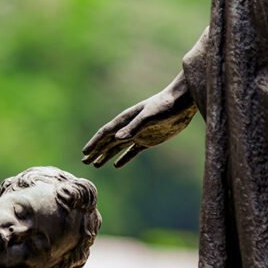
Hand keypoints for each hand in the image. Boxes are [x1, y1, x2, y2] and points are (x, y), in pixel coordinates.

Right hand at [82, 73, 197, 167]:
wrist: (183, 102)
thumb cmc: (166, 105)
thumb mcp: (150, 116)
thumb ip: (134, 127)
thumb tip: (117, 139)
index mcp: (126, 120)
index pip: (105, 133)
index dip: (94, 142)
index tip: (85, 152)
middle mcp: (129, 127)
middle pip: (108, 142)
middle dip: (96, 151)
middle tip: (84, 161)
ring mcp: (138, 134)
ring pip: (117, 147)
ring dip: (106, 155)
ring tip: (95, 165)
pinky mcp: (148, 140)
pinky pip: (132, 151)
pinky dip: (124, 158)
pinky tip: (116, 165)